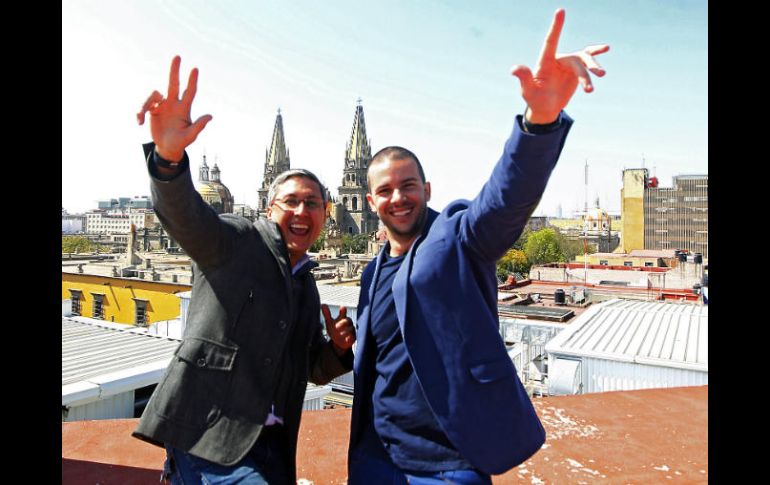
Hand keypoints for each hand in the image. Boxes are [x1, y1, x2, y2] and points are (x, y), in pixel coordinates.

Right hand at [136, 56, 212, 161]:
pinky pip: (143, 106)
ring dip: (144, 104)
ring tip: (140, 116)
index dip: (192, 81)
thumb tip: (211, 116)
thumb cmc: (181, 142)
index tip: (195, 68)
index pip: (190, 92)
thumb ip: (198, 126)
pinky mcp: (152, 110)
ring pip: (153, 95)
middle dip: (175, 70)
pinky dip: (140, 112)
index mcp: (184, 109)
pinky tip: (139, 122)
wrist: (167, 147)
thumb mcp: (190, 136)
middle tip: (178, 56)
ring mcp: (162, 106)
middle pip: (173, 83)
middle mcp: (173, 103)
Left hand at [322, 304, 355, 354]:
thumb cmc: (335, 330)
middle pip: (347, 321)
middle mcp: (348, 323)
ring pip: (351, 329)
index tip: (342, 307)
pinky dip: (350, 337)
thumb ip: (327, 314)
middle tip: (336, 326)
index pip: (343, 313)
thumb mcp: (329, 322)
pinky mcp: (353, 337)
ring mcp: (351, 330)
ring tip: (340, 334)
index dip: (343, 310)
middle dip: (342, 323)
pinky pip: (353, 336)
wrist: (339, 341)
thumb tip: (323, 304)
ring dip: (345, 331)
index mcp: (342, 318)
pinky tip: (347, 339)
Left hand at [511, 9, 609, 123]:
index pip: (550, 41)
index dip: (556, 27)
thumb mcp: (528, 91)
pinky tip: (606, 48)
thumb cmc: (534, 99)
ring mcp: (568, 64)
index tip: (560, 11)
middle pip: (574, 60)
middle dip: (585, 71)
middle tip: (595, 80)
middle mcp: (558, 59)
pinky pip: (588, 60)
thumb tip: (514, 69)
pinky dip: (596, 54)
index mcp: (545, 61)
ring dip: (592, 70)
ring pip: (584, 62)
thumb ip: (524, 79)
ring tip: (600, 78)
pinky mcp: (576, 70)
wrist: (546, 108)